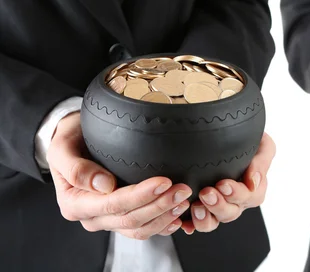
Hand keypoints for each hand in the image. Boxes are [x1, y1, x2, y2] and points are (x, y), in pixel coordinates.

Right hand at [47, 113, 192, 239]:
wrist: (72, 142)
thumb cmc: (69, 141)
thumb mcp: (62, 148)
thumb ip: (76, 168)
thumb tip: (103, 185)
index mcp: (74, 203)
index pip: (113, 204)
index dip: (141, 195)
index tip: (164, 181)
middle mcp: (91, 217)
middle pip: (130, 219)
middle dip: (160, 205)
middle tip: (183, 189)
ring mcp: (106, 221)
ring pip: (139, 229)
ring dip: (164, 216)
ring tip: (184, 201)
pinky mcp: (120, 219)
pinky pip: (142, 230)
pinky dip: (162, 225)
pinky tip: (178, 217)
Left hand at [181, 132, 275, 233]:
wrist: (227, 134)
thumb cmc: (250, 141)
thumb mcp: (263, 146)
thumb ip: (262, 162)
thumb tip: (253, 182)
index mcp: (253, 190)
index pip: (248, 198)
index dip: (236, 194)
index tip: (223, 184)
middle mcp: (235, 202)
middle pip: (229, 213)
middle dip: (218, 205)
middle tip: (206, 193)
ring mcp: (217, 206)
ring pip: (213, 222)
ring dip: (205, 218)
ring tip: (196, 207)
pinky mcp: (202, 208)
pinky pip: (195, 222)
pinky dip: (190, 224)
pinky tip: (184, 223)